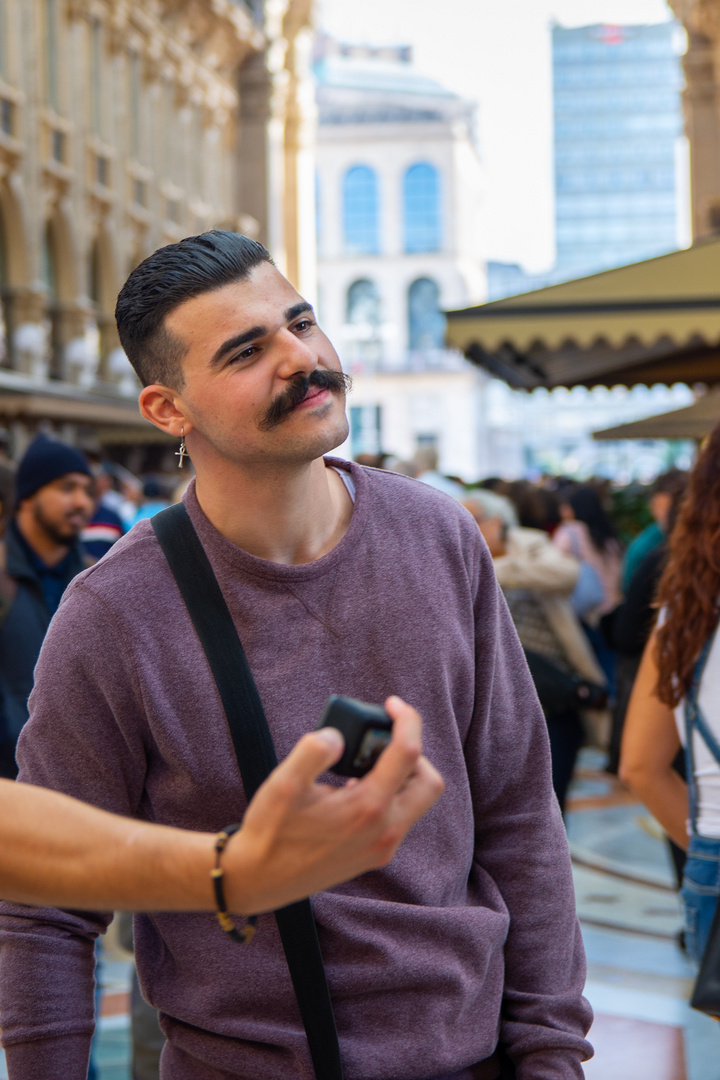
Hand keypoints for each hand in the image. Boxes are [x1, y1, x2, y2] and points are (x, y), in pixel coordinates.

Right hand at [222, 696, 443, 913]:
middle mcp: (385, 831)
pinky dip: (390, 795)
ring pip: (417, 802)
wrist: (260, 881)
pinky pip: (400, 818)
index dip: (406, 720)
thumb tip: (338, 736)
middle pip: (429, 782)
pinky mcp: (375, 856)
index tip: (392, 704)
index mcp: (368, 808)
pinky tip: (355, 789)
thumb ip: (313, 752)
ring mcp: (383, 847)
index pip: (408, 753)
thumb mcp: (283, 785)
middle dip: (414, 753)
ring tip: (364, 762)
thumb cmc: (270, 833)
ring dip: (403, 776)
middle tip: (384, 739)